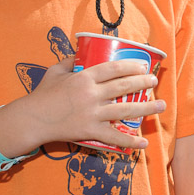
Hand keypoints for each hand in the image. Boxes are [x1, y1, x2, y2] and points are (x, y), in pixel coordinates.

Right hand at [27, 56, 165, 147]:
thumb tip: (80, 52)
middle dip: (143, 83)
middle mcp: (91, 94)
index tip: (143, 66)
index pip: (113, 68)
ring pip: (125, 110)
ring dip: (146, 108)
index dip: (131, 66)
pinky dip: (130, 140)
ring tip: (161, 106)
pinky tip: (144, 142)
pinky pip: (114, 137)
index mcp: (84, 78)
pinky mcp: (89, 131)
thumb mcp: (55, 71)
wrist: (32, 120)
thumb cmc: (42, 94)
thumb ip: (69, 61)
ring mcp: (92, 114)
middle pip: (124, 86)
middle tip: (155, 82)